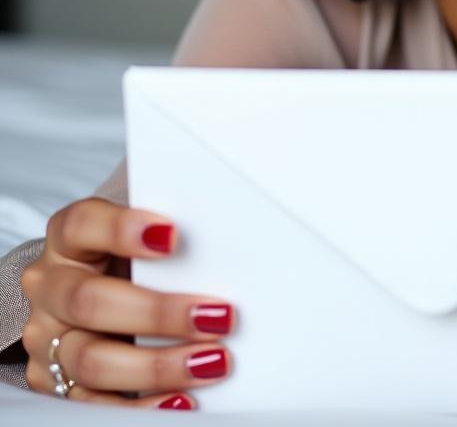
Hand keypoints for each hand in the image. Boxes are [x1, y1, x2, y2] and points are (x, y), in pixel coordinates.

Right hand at [19, 197, 234, 408]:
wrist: (87, 290)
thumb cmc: (128, 255)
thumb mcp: (138, 233)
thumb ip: (165, 232)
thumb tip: (233, 234)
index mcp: (68, 240)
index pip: (81, 225)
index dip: (121, 230)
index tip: (172, 237)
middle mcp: (51, 288)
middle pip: (90, 301)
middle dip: (159, 312)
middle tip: (217, 316)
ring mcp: (48, 339)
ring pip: (92, 359)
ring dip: (159, 364)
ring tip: (211, 361)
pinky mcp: (55, 382)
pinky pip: (92, 404)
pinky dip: (140, 406)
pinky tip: (180, 400)